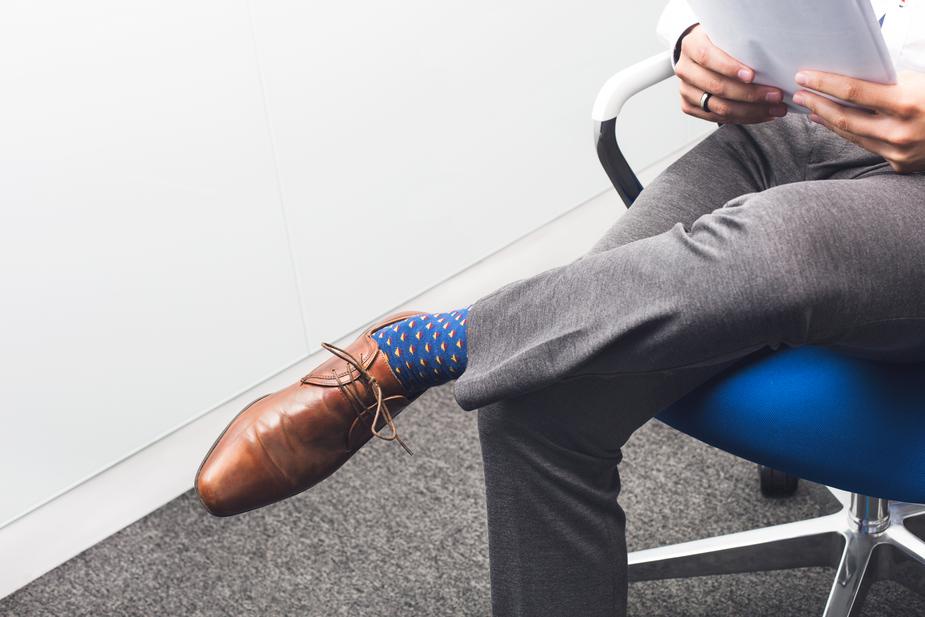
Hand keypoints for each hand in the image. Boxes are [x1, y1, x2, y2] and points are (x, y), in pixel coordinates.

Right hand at [675, 25, 787, 123]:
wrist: (702, 52)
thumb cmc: (721, 42)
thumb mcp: (728, 33)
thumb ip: (741, 41)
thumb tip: (773, 56)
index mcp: (691, 45)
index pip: (707, 57)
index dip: (729, 68)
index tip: (752, 75)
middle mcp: (685, 69)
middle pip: (716, 86)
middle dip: (750, 94)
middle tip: (775, 95)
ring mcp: (685, 89)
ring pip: (719, 107)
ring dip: (751, 110)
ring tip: (774, 108)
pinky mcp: (689, 105)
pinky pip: (717, 117)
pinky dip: (743, 118)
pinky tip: (761, 114)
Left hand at [793, 69, 924, 172]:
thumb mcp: (918, 83)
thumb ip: (886, 86)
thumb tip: (845, 84)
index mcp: (907, 104)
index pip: (853, 93)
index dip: (824, 84)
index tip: (804, 77)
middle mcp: (900, 133)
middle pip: (845, 118)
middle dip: (817, 104)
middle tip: (799, 94)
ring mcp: (899, 153)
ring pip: (852, 136)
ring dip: (827, 121)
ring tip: (811, 109)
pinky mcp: (900, 166)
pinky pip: (867, 147)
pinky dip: (848, 135)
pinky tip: (833, 125)